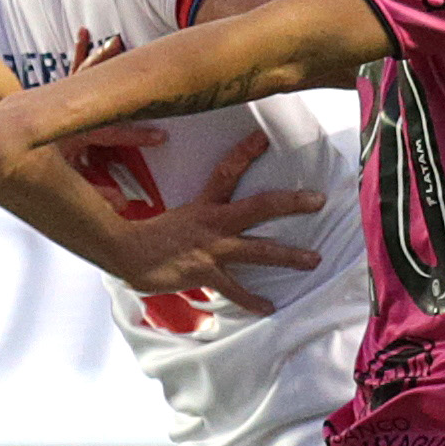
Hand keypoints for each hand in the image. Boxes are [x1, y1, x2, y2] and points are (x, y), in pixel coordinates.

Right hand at [106, 131, 324, 316]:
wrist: (125, 254)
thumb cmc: (145, 236)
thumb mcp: (173, 216)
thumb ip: (193, 216)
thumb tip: (199, 215)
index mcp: (204, 204)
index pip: (227, 170)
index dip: (245, 152)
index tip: (263, 138)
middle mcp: (213, 222)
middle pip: (260, 206)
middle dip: (291, 203)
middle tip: (319, 200)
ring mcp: (212, 248)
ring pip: (259, 248)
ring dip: (289, 254)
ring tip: (314, 259)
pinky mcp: (207, 272)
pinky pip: (235, 289)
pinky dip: (252, 301)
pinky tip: (269, 307)